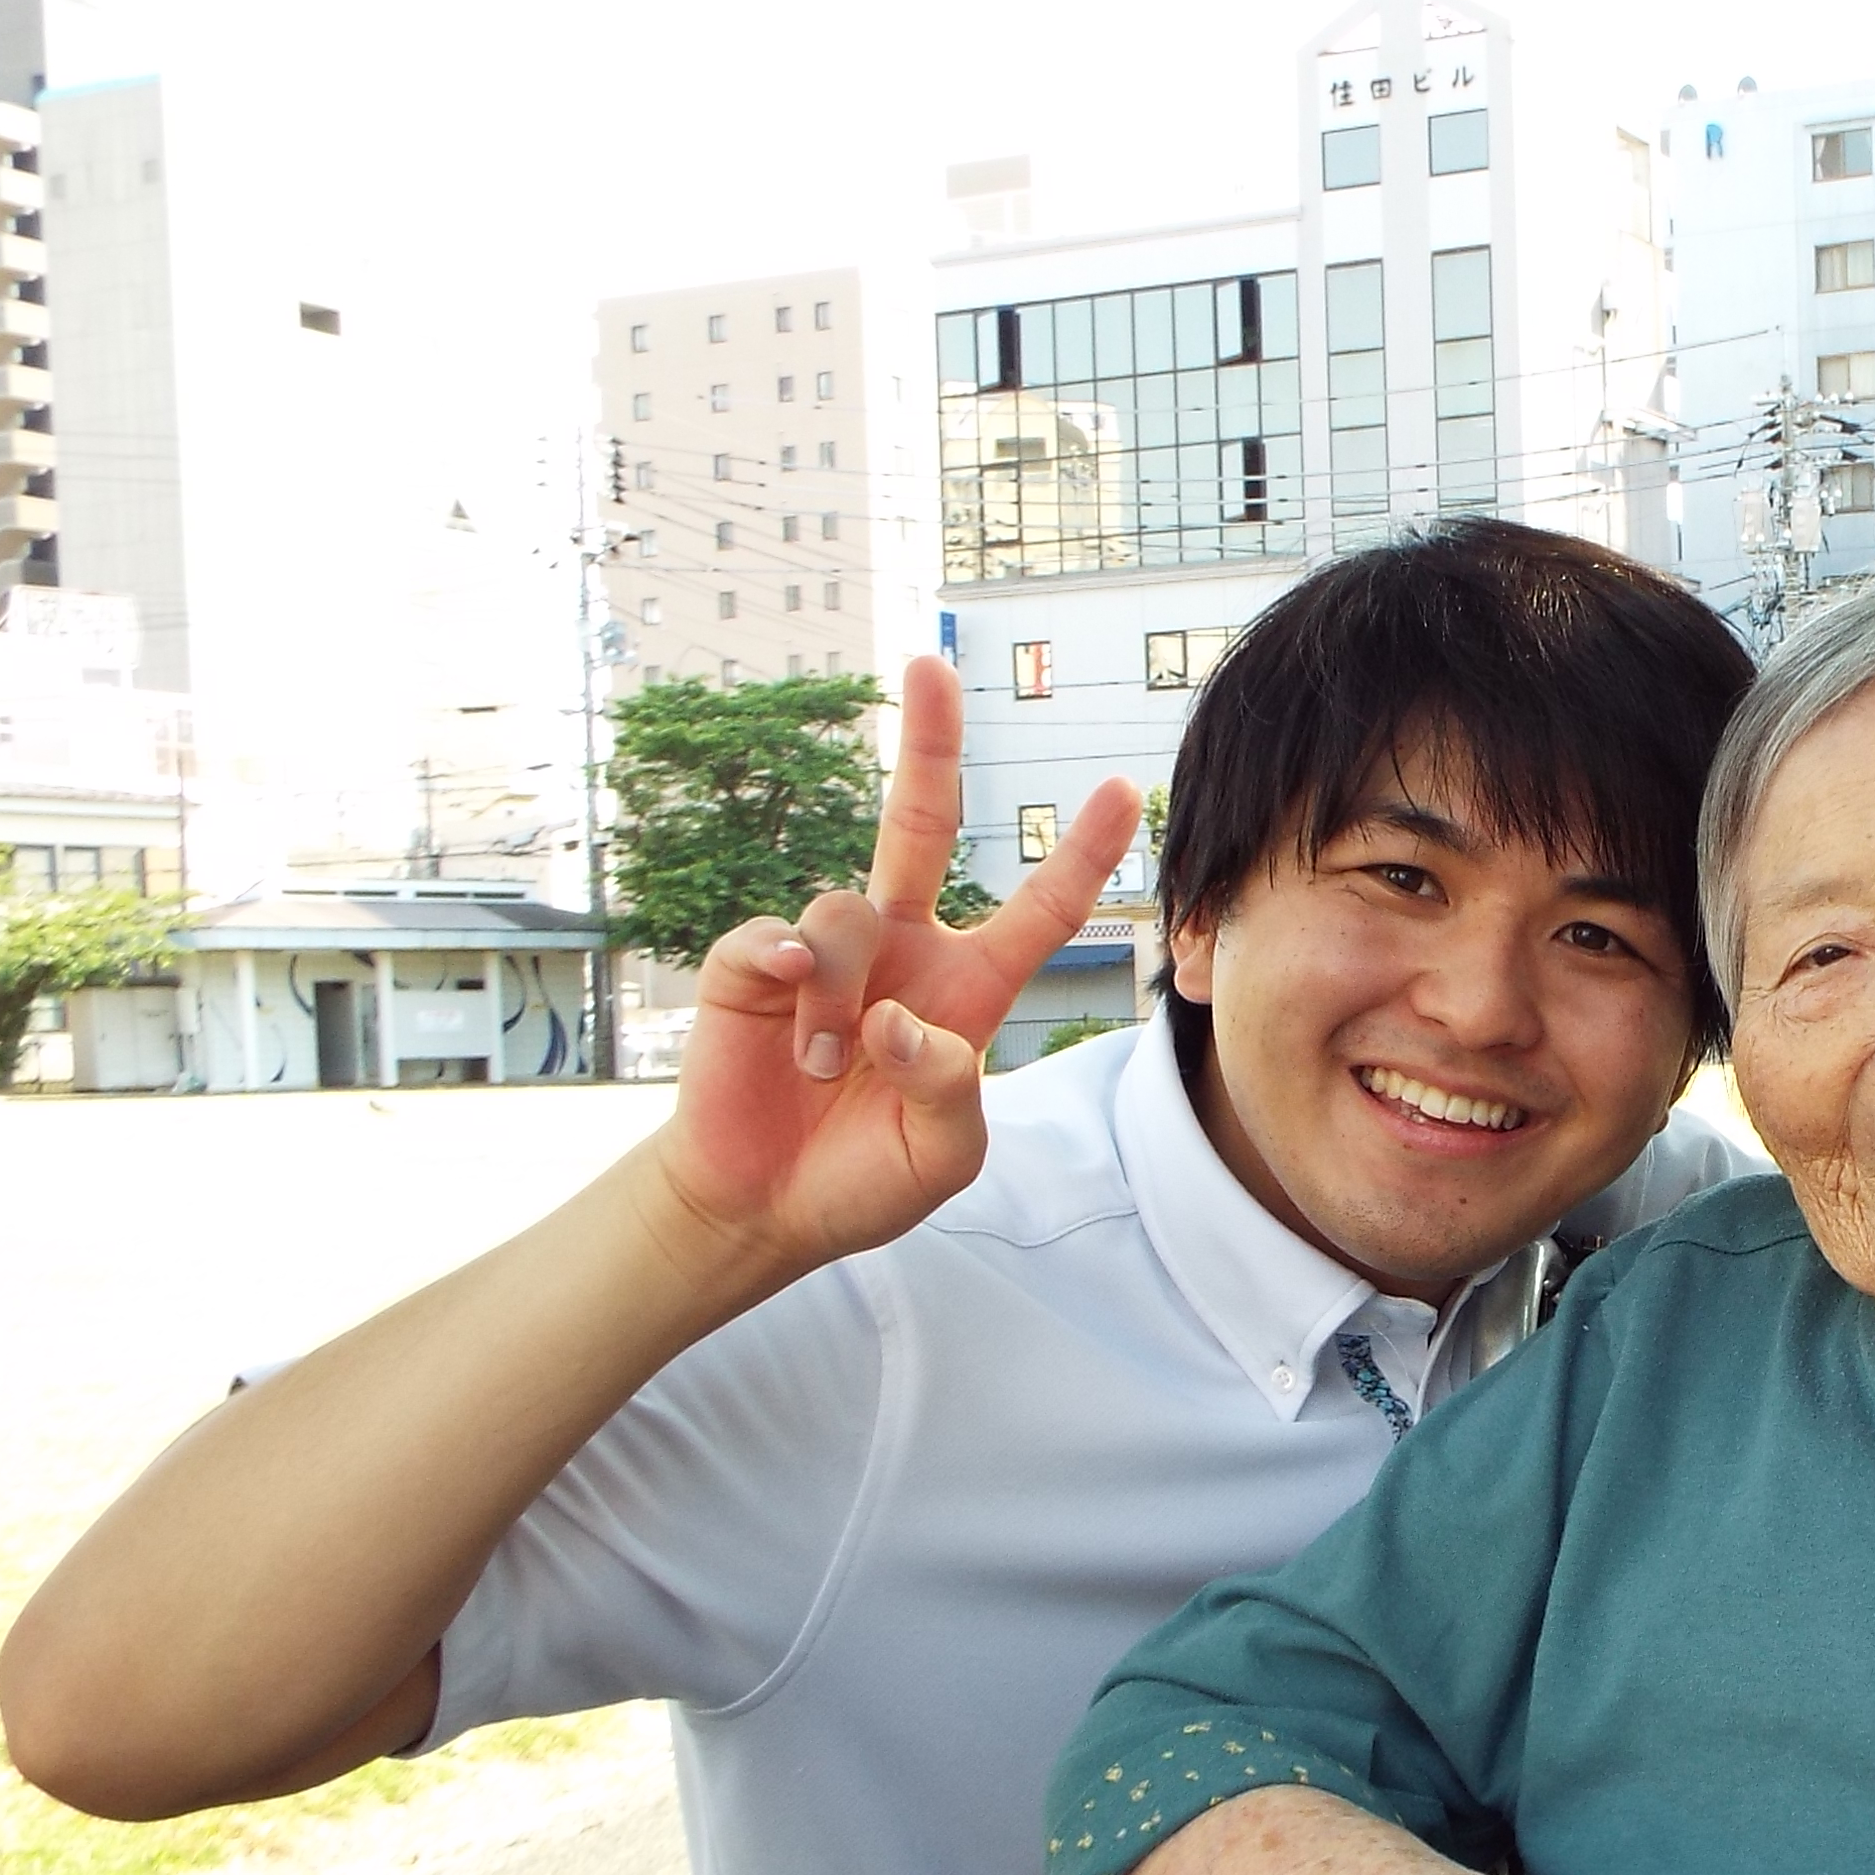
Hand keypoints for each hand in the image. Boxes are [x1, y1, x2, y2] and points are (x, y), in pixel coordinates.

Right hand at [655, 656, 1139, 1289]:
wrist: (767, 1208)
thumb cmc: (866, 1177)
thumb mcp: (942, 1158)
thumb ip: (948, 1092)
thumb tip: (896, 1022)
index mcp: (967, 987)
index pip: (1037, 910)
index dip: (1081, 855)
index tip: (1124, 790)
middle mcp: (900, 951)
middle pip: (918, 824)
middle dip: (928, 744)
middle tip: (931, 666)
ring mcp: (825, 953)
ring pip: (844, 910)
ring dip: (838, 995)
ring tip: (823, 1067)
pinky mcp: (749, 967)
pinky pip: (772, 936)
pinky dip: (785, 971)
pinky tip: (786, 1022)